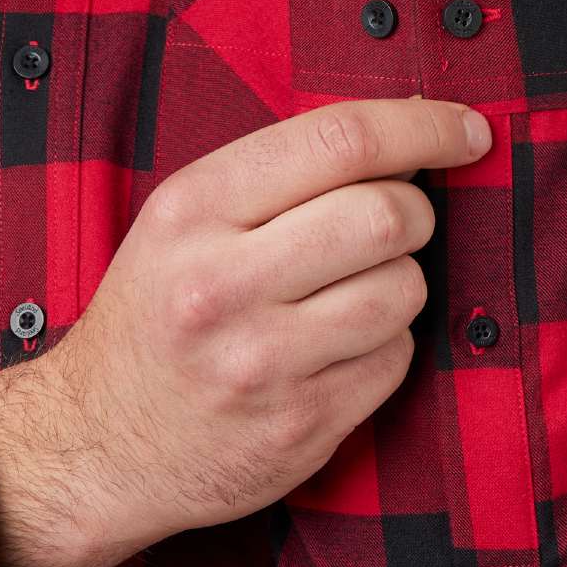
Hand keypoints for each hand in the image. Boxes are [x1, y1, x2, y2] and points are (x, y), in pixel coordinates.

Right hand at [0, 98, 491, 566]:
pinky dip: (385, 344)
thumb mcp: (180, 222)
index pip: (338, 140)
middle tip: (391, 224)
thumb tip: (407, 141)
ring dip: (399, 282)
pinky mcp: (298, 426)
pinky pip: (396, 359)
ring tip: (347, 293)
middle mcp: (221, 283)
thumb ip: (276, 176)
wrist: (96, 441)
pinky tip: (334, 349)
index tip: (469, 131)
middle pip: (387, 215)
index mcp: (192, 209)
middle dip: (414, 212)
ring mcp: (261, 362)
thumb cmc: (155, 312)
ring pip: (403, 289)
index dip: (423, 125)